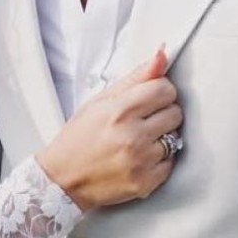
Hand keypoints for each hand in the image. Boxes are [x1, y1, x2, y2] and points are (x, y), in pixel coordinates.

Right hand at [35, 48, 181, 212]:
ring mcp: (140, 160)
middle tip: (142, 121)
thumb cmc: (78, 139)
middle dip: (161, 113)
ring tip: (139, 140)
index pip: (164, 89)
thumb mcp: (99, 101)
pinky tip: (140, 158)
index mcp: (119, 110)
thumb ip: (135, 78)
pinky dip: (160, 160)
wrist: (62, 181)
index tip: (149, 98)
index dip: (159, 92)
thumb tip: (162, 54)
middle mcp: (132, 135)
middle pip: (175, 112)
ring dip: (161, 137)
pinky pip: (171, 162)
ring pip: (175, 137)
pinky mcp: (146, 182)